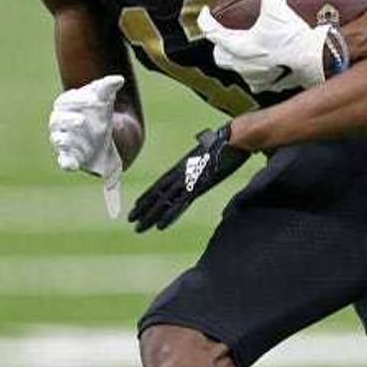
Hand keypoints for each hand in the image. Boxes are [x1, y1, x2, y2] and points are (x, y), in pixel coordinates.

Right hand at [49, 75, 124, 217]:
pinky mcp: (68, 157)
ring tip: (83, 141)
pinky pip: (64, 161)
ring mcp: (62, 140)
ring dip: (68, 140)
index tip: (94, 100)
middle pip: (57, 120)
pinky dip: (67, 163)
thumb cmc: (98, 110)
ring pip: (59, 140)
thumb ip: (108, 87)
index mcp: (66, 105)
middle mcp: (60, 122)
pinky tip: (73, 165)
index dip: (78, 100)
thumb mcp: (104, 98)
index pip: (66, 100)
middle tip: (81, 120)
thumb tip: (119, 78)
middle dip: (68, 120)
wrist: (101, 134)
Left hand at [128, 124, 249, 231]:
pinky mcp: (199, 186)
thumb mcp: (212, 151)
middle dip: (144, 207)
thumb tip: (205, 159)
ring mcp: (189, 180)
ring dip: (150, 216)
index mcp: (184, 165)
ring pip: (164, 201)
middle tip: (130, 219)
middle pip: (158, 193)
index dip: (149, 194)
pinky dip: (169, 216)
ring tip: (138, 228)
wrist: (235, 137)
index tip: (137, 204)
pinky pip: (180, 205)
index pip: (161, 183)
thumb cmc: (228, 141)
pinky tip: (160, 227)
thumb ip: (204, 159)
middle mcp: (182, 173)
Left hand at [199, 0, 339, 92]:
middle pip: (221, 57)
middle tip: (226, 36)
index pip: (212, 33)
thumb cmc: (292, 40)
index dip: (205, 21)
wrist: (315, 62)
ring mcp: (256, 77)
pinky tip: (272, 65)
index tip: (206, 14)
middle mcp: (243, 65)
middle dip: (220, 47)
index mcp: (238, 46)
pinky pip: (262, 81)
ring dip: (241, 60)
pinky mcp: (272, 85)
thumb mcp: (279, 9)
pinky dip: (263, 73)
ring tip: (249, 50)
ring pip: (239, 70)